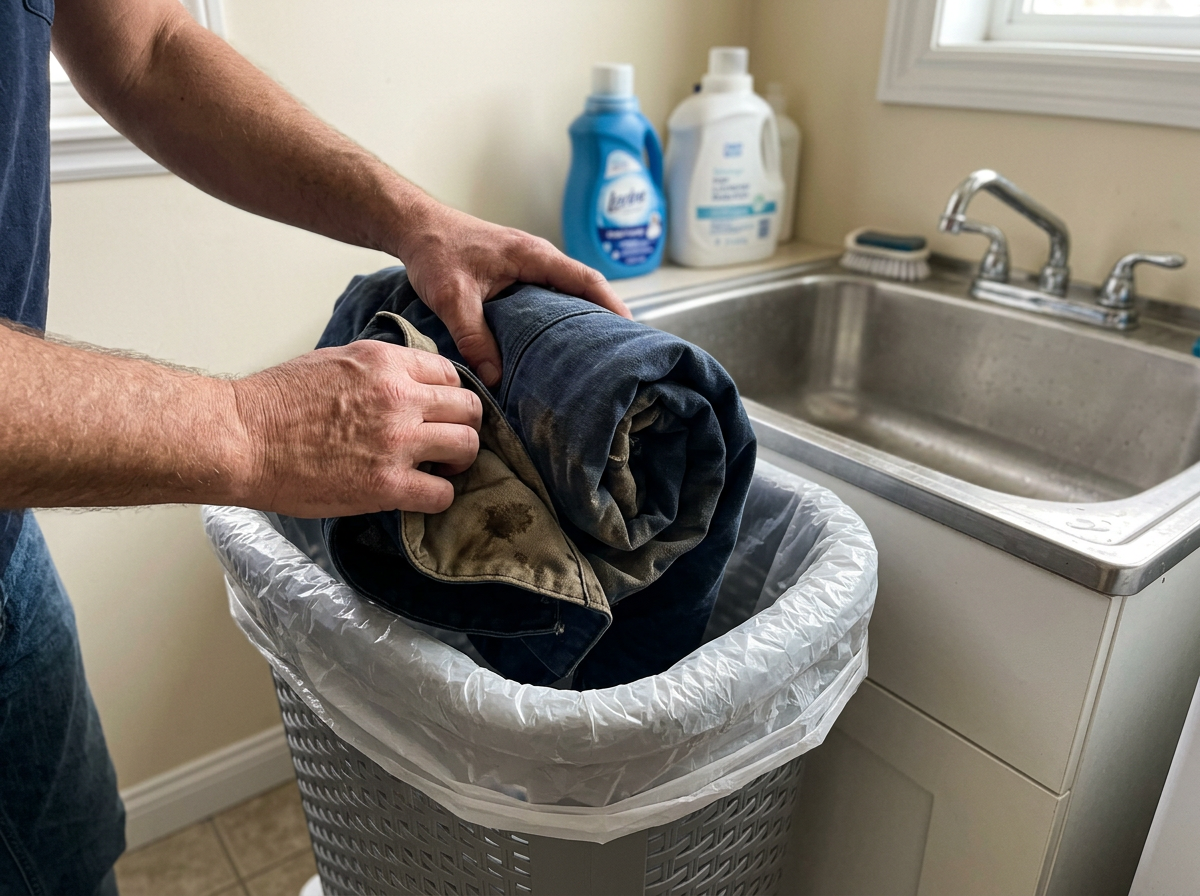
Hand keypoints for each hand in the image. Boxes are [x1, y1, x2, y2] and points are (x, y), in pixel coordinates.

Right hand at [231, 340, 481, 515]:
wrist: (241, 439)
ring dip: (460, 460)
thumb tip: (404, 381)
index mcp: (385, 363)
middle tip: (448, 442)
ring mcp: (396, 442)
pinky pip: (442, 494)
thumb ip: (377, 370)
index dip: (450, 397)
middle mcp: (399, 397)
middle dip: (464, 426)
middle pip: (469, 408)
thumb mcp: (334, 361)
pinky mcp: (387, 485)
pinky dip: (438, 497)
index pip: (450, 374)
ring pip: (467, 446)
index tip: (440, 413)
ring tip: (440, 469)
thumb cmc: (275, 403)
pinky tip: (420, 494)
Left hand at [397, 199, 631, 386]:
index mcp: (534, 256)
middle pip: (585, 287)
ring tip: (594, 352)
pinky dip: (560, 314)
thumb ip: (474, 337)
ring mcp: (529, 264)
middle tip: (619, 351)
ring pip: (567, 291)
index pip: (587, 279)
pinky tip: (556, 340)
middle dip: (604, 316)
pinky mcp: (517, 272)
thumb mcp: (453, 298)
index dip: (612, 305)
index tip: (631, 331)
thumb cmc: (435, 251)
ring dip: (582, 316)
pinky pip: (550, 294)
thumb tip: (495, 377)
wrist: (415, 227)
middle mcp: (538, 257)